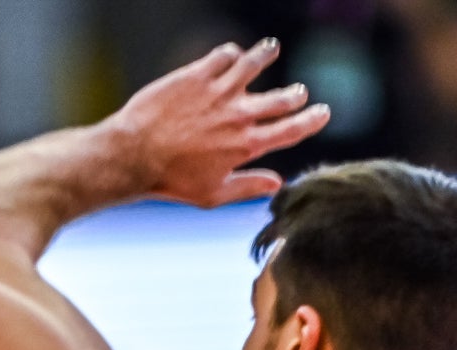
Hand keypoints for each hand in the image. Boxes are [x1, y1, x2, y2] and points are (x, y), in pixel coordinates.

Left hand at [108, 39, 331, 208]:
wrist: (134, 155)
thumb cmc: (171, 181)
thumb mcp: (213, 194)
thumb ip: (248, 185)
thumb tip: (277, 183)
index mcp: (246, 145)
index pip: (291, 130)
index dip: (312, 120)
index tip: (323, 112)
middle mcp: (238, 115)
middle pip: (279, 99)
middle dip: (294, 95)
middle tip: (299, 92)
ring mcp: (218, 92)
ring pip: (253, 65)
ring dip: (265, 56)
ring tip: (271, 49)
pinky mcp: (196, 75)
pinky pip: (223, 55)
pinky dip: (231, 53)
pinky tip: (231, 54)